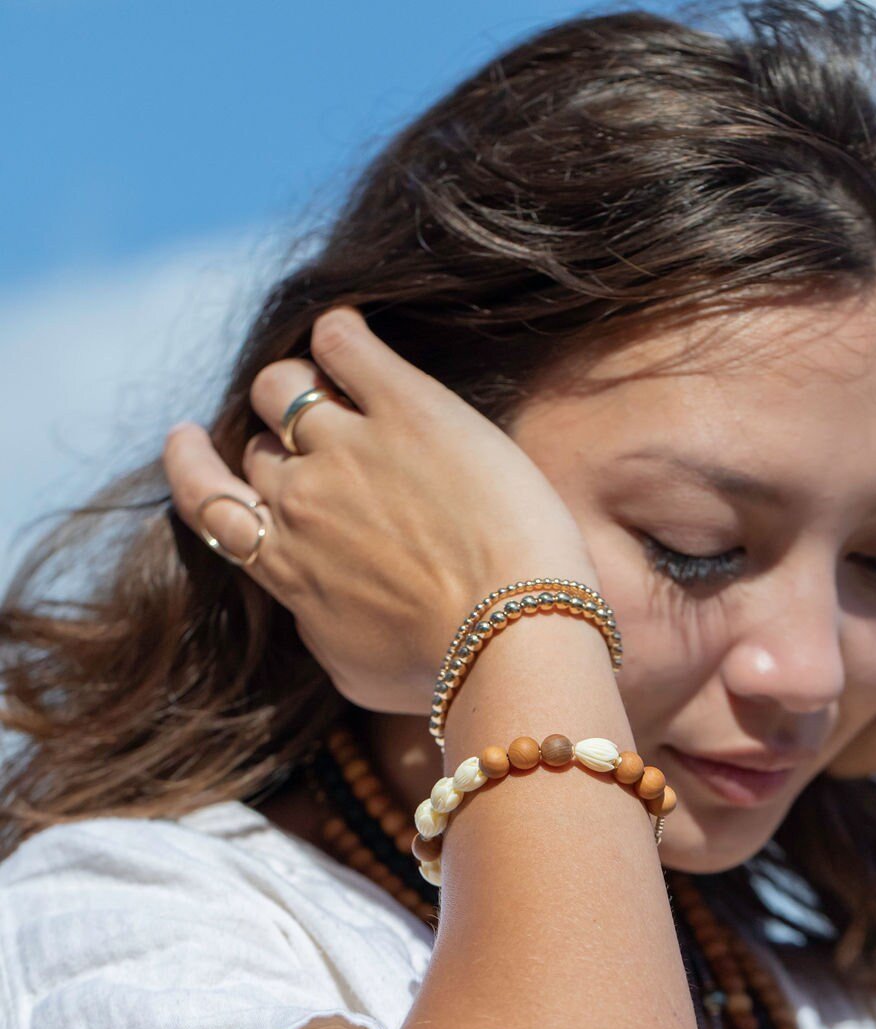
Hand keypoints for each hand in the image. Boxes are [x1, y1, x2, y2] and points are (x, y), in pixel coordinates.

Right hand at [163, 306, 598, 714]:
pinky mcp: (407, 407)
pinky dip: (340, 333)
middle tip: (314, 437)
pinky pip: (345, 342)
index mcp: (284, 565)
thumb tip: (309, 600)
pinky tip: (351, 336)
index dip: (192, 465)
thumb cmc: (443, 671)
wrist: (510, 634)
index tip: (187, 441)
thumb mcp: (353, 668)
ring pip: (284, 384)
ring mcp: (349, 446)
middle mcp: (301, 499)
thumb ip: (318, 620)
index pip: (208, 501)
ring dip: (299, 382)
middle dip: (279, 440)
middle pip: (257, 443)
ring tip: (331, 382)